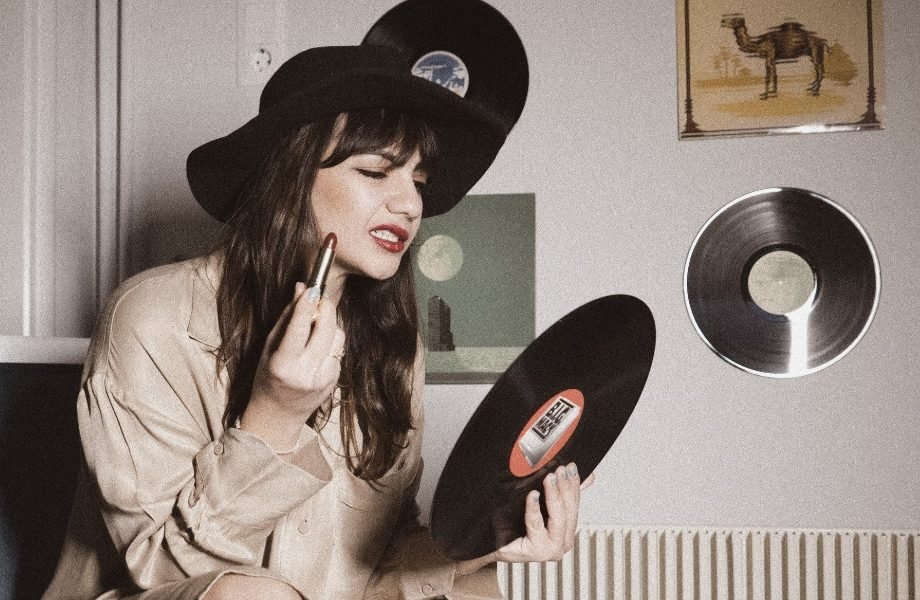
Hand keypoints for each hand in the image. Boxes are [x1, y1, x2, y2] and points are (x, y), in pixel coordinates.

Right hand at [241, 282, 345, 451]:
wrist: (278, 416)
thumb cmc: (268, 378)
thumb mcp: (269, 348)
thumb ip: (287, 319)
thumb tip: (301, 289)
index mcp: (284, 366)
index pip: (298, 331)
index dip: (306, 307)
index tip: (312, 288)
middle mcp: (307, 374)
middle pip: (326, 330)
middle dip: (324, 309)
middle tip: (316, 299)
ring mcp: (325, 378)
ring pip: (337, 337)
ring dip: (328, 325)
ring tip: (312, 330)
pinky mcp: (336, 379)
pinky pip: (338, 349)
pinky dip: (329, 341)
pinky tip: (316, 348)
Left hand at [456, 464, 594, 573]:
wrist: (492, 542)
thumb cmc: (514, 524)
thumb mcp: (541, 504)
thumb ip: (563, 492)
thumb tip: (589, 477)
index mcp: (566, 531)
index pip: (575, 504)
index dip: (574, 484)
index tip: (571, 467)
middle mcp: (562, 542)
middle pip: (568, 511)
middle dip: (565, 487)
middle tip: (560, 470)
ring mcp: (551, 549)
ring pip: (558, 519)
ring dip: (554, 496)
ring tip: (549, 479)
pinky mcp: (536, 551)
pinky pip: (537, 525)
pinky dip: (534, 509)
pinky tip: (532, 496)